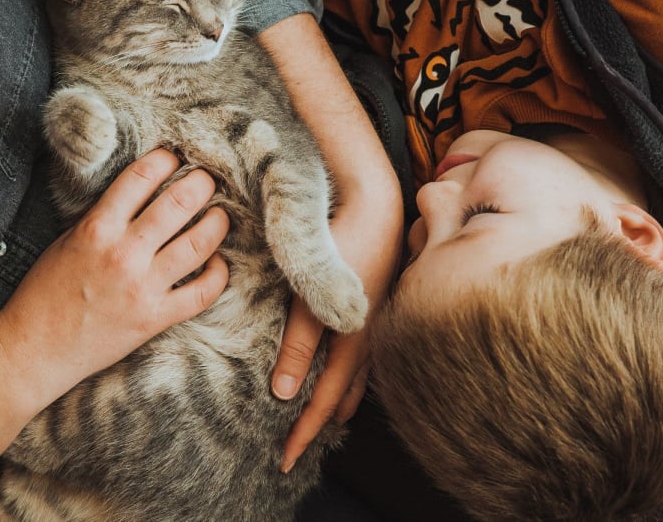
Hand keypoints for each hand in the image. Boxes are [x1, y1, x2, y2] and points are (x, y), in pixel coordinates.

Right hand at [0, 149, 229, 398]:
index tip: (176, 156)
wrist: (35, 349)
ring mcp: (143, 287)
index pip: (141, 176)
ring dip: (217, 223)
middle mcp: (124, 253)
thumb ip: (105, 216)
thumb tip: (142, 192)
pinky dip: (218, 273)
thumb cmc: (46, 291)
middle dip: (202, 183)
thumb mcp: (67, 240)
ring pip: (199, 243)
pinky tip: (216, 262)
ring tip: (220, 215)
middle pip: (179, 203)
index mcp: (97, 227)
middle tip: (209, 179)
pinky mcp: (155, 318)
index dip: (165, 159)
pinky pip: (202, 292)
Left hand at [271, 203, 397, 471]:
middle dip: (322, 420)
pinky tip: (345, 364)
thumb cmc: (342, 242)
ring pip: (356, 374)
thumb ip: (300, 343)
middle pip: (344, 393)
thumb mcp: (311, 294)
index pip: (323, 402)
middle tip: (301, 442)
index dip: (303, 432)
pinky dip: (349, 371)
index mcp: (353, 342)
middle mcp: (369, 337)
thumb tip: (284, 394)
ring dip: (338, 396)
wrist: (377, 201)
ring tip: (326, 413)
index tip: (284, 460)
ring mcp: (375, 319)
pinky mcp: (373, 301)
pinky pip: (363, 351)